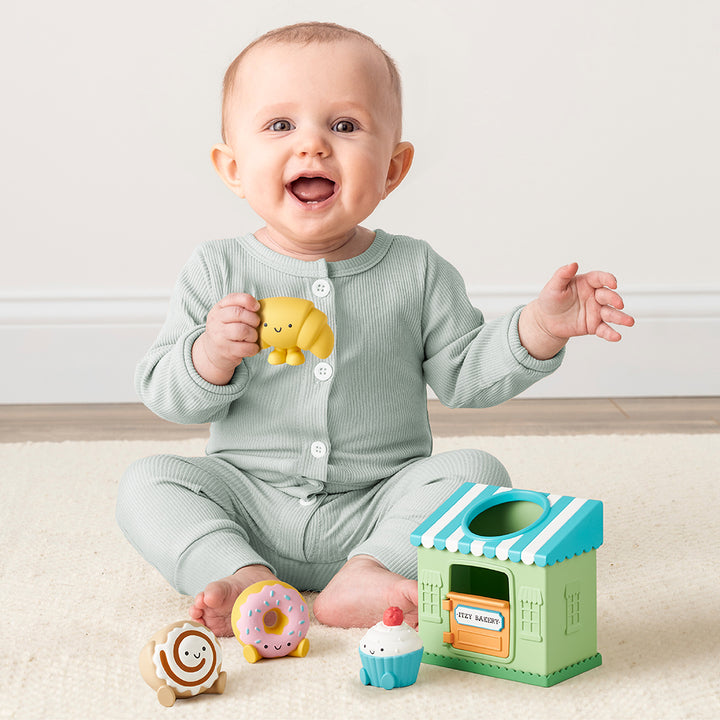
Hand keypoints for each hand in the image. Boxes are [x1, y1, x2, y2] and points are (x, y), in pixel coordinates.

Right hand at [192, 293, 260, 383]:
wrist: (211, 352)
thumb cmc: (225, 331)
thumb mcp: (226, 316)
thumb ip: (240, 309)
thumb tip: (261, 310)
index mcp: (218, 308)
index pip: (233, 298)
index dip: (248, 301)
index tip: (257, 307)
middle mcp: (216, 320)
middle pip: (239, 313)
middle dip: (253, 319)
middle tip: (256, 324)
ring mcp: (220, 336)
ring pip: (243, 330)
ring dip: (253, 334)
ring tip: (253, 337)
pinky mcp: (226, 351)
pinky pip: (246, 348)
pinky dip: (254, 348)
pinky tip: (253, 347)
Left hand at [519, 263, 634, 359]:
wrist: (546, 320)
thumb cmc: (550, 299)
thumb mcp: (554, 286)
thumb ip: (563, 275)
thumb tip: (573, 264)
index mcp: (586, 283)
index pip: (600, 279)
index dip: (608, 279)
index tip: (613, 283)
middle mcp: (594, 296)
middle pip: (608, 296)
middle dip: (615, 299)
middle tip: (619, 304)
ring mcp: (596, 311)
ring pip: (610, 313)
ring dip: (620, 317)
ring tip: (629, 321)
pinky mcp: (594, 326)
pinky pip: (604, 329)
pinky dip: (610, 333)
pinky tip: (616, 336)